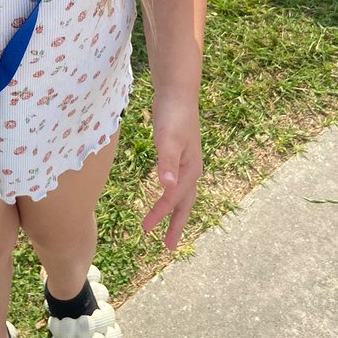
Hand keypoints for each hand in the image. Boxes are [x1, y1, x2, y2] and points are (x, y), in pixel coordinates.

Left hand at [142, 101, 202, 251]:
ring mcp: (187, 161)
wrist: (177, 91)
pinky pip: (176, 182)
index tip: (145, 229)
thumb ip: (167, 162)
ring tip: (166, 227)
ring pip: (182, 193)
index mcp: (190, 169)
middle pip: (185, 203)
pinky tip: (164, 192)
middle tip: (170, 247)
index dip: (160, 214)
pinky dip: (170, 194)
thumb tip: (167, 187)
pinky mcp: (178, 154)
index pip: (173, 198)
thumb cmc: (172, 114)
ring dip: (175, 211)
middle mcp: (191, 168)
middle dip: (177, 224)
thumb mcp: (168, 138)